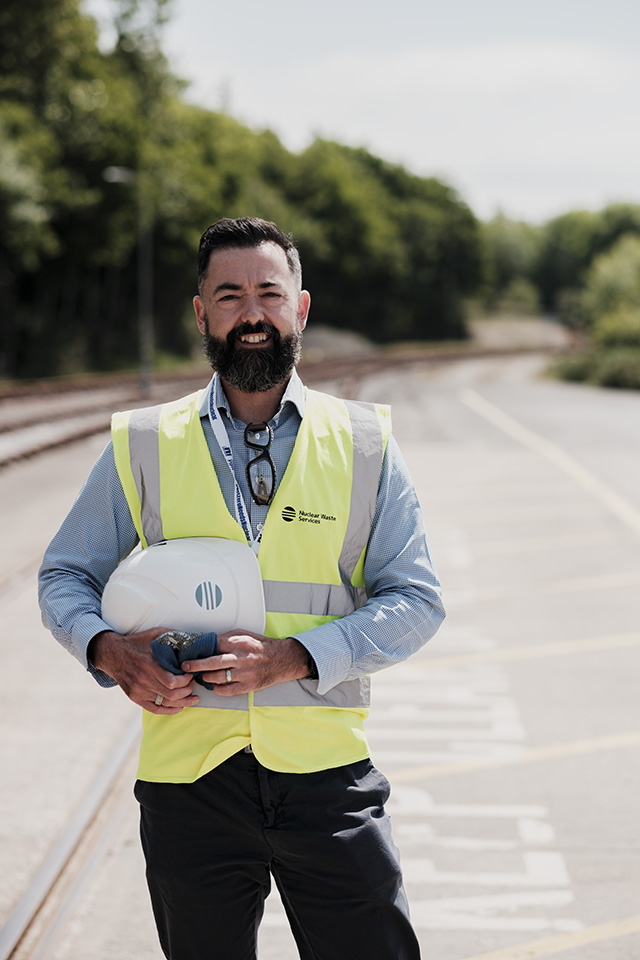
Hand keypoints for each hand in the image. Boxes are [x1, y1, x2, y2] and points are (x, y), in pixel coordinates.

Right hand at [88, 628, 199, 713]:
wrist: (113, 653)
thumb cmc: (137, 643)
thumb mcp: (155, 634)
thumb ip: (173, 636)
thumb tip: (192, 639)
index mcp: (149, 665)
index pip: (172, 682)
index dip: (186, 681)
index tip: (191, 674)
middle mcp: (143, 680)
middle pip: (171, 695)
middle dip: (187, 691)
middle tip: (193, 684)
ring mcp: (138, 691)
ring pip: (165, 703)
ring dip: (183, 702)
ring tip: (193, 699)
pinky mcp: (135, 697)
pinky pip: (155, 709)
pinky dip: (169, 710)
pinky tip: (180, 707)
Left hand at [181, 630, 309, 695]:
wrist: (282, 660)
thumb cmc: (261, 647)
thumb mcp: (245, 635)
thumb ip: (227, 638)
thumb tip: (208, 642)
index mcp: (239, 643)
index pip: (214, 645)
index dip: (200, 649)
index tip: (190, 652)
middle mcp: (241, 658)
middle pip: (213, 662)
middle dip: (196, 665)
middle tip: (185, 667)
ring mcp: (245, 673)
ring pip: (218, 677)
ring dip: (206, 678)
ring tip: (200, 677)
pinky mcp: (248, 686)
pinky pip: (227, 690)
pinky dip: (218, 688)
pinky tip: (214, 685)